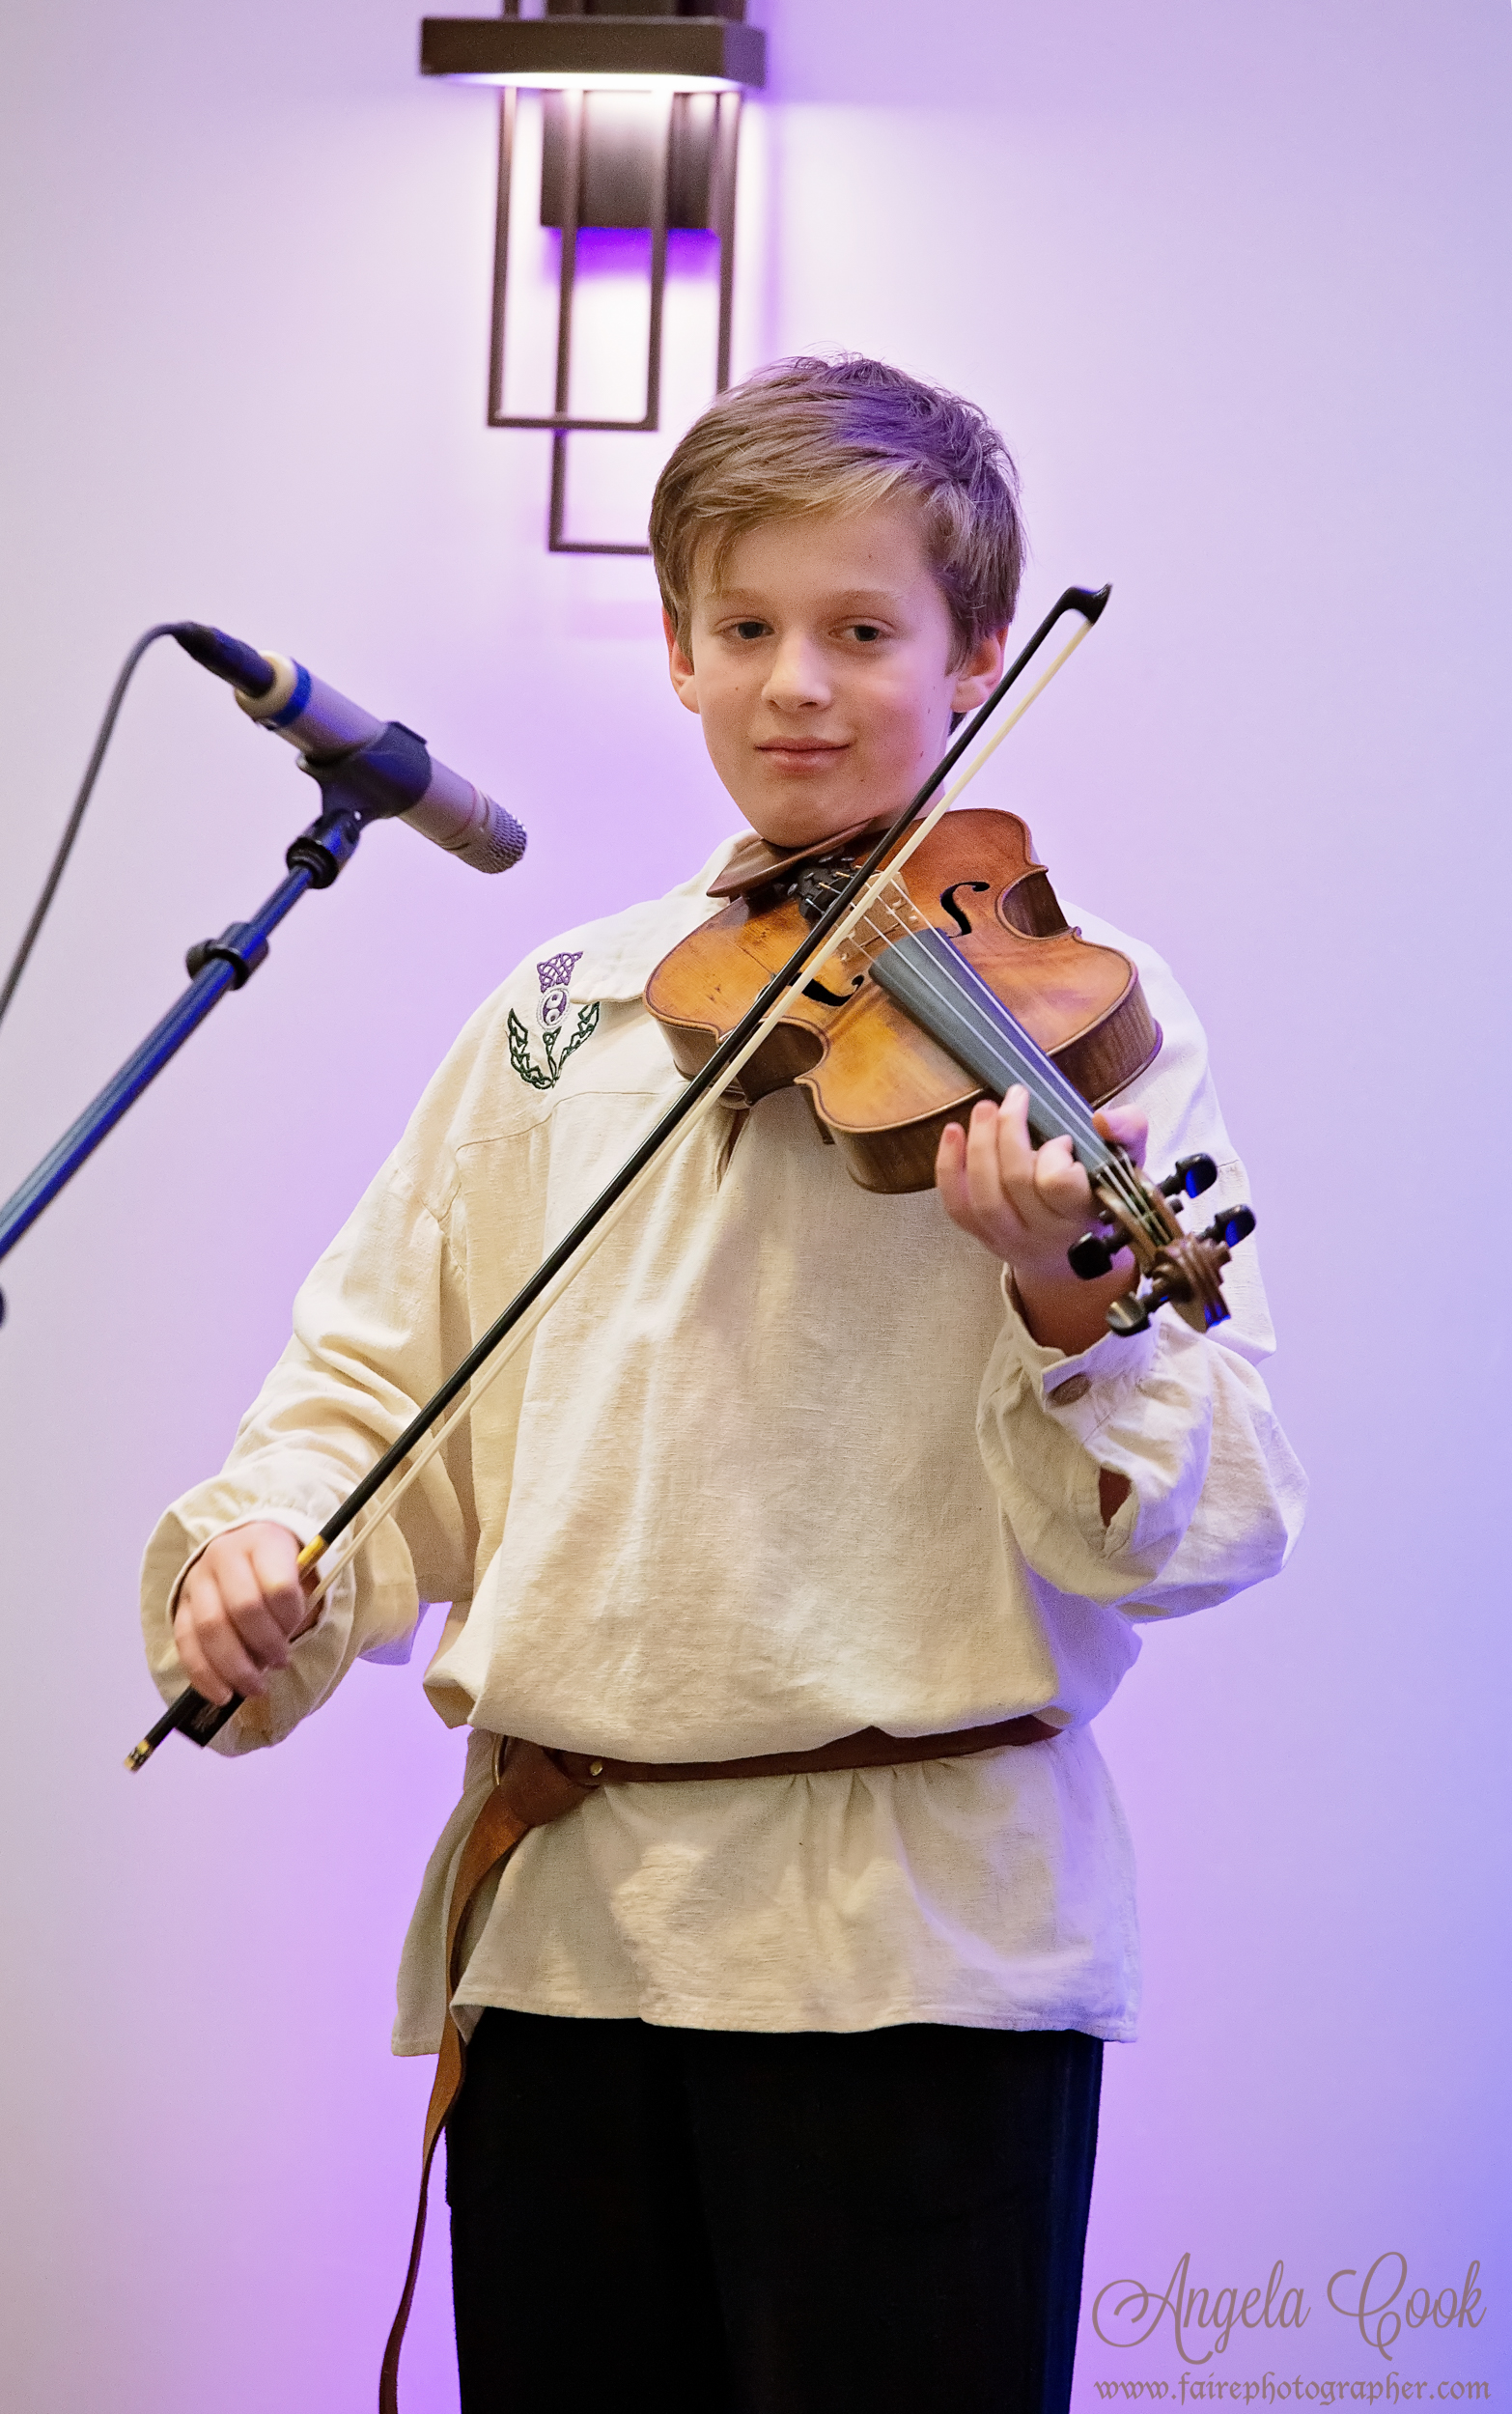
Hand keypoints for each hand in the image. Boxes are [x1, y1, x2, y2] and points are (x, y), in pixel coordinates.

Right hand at [172, 1522, 318, 1705]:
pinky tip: (223, 1694)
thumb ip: (298, 1605)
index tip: (298, 1629)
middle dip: (265, 1644)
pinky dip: (204, 1675)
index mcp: (262, 1541)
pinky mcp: (180, 1605)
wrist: (242, 1546)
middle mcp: (224, 1555)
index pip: (277, 1585)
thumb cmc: (279, 1566)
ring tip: (256, 1687)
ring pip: (210, 1628)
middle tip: (281, 1663)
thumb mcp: (300, 1570)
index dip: (290, 1617)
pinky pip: (185, 1644)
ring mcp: (197, 1581)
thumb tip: (279, 1655)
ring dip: (235, 1667)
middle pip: (242, 1608)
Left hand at [936, 1087, 1148, 1354]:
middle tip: (1016, 1098)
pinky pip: (957, 1207)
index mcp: (1084, 1214)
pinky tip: (953, 1131)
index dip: (1056, 1154)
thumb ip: (1129, 1131)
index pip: (1058, 1183)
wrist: (1078, 1254)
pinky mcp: (983, 1237)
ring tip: (986, 1108)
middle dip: (1011, 1131)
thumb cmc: (1101, 1195)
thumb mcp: (1128, 1161)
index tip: (1064, 1139)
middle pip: (1015, 1181)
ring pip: (984, 1196)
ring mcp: (1010, 1239)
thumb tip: (1102, 1119)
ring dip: (979, 1145)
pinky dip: (948, 1168)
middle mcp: (1045, 1234)